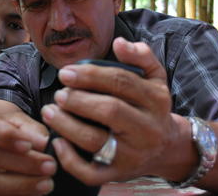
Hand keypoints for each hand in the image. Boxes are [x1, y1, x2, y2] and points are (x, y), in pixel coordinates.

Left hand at [40, 37, 186, 184]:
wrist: (167, 148)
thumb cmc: (152, 107)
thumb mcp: (155, 78)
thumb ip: (141, 56)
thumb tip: (119, 42)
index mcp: (156, 100)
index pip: (122, 82)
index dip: (91, 75)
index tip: (66, 72)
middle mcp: (147, 129)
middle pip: (110, 111)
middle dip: (78, 100)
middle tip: (59, 93)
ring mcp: (133, 155)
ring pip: (96, 141)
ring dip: (67, 125)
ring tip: (50, 111)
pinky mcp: (118, 175)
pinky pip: (91, 173)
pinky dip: (70, 160)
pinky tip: (58, 143)